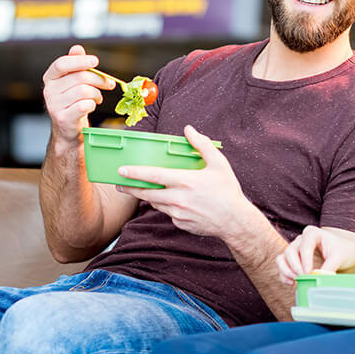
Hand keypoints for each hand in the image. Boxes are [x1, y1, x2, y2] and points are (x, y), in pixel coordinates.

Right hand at [42, 45, 114, 145]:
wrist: (67, 129)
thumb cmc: (72, 102)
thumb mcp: (72, 81)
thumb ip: (75, 64)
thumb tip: (77, 48)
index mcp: (50, 78)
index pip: (62, 64)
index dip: (80, 61)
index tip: (95, 61)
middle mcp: (49, 91)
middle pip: (79, 77)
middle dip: (99, 79)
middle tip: (108, 84)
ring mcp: (54, 105)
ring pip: (84, 91)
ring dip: (97, 94)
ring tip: (98, 97)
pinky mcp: (63, 118)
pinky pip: (84, 105)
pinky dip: (92, 104)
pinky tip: (92, 105)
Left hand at [115, 126, 254, 239]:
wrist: (235, 221)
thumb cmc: (228, 190)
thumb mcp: (219, 163)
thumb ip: (202, 144)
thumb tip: (189, 129)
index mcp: (185, 181)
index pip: (153, 176)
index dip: (135, 173)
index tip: (121, 170)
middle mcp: (178, 199)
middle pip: (146, 193)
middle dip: (130, 188)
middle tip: (119, 184)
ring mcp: (178, 214)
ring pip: (155, 204)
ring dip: (148, 197)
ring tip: (142, 190)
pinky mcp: (180, 224)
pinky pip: (168, 214)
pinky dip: (166, 206)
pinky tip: (172, 201)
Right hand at [276, 226, 354, 284]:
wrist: (344, 255)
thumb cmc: (343, 251)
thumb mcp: (339, 257)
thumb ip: (329, 266)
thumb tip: (319, 277)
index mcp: (312, 233)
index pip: (304, 246)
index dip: (305, 260)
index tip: (309, 272)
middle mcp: (301, 240)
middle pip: (290, 251)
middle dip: (295, 266)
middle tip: (303, 277)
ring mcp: (295, 249)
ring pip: (282, 258)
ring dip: (286, 271)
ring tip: (296, 281)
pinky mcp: (292, 260)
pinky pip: (282, 267)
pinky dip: (284, 276)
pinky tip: (293, 283)